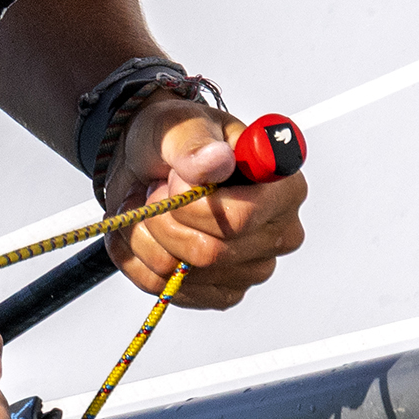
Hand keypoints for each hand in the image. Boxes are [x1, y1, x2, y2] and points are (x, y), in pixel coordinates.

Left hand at [106, 109, 308, 308]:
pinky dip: (135, 257)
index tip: (174, 177)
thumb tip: (217, 160)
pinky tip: (142, 229)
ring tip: (148, 204)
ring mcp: (250, 269)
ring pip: (178, 274)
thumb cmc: (175, 141)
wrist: (147, 165)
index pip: (239, 218)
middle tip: (156, 188)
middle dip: (163, 216)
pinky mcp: (219, 293)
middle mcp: (278, 235)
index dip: (192, 203)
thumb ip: (194, 142)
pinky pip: (161, 288)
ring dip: (144, 233)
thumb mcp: (177, 125)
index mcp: (283, 189)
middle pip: (208, 253)